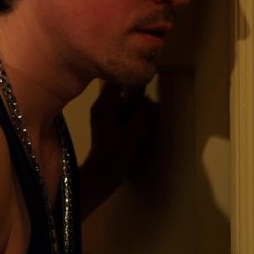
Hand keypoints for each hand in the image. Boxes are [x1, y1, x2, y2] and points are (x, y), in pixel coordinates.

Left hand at [79, 80, 157, 217]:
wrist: (102, 176)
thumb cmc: (115, 155)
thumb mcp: (132, 134)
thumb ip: (142, 116)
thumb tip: (152, 101)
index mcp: (103, 106)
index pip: (115, 81)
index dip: (130, 78)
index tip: (146, 77)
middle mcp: (101, 107)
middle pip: (119, 89)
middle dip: (135, 91)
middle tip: (150, 94)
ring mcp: (104, 116)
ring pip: (122, 101)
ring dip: (134, 103)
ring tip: (148, 107)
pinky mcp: (108, 125)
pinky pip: (122, 111)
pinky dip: (131, 112)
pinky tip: (142, 119)